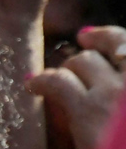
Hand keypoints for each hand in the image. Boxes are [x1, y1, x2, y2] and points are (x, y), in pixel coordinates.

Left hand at [28, 25, 125, 148]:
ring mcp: (118, 93)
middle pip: (118, 44)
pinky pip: (58, 81)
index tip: (102, 39)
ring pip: (85, 62)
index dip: (117, 39)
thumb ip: (123, 102)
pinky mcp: (91, 109)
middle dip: (98, 41)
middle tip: (82, 40)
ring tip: (56, 78)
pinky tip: (31, 85)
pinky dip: (41, 80)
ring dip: (68, 68)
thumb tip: (116, 74)